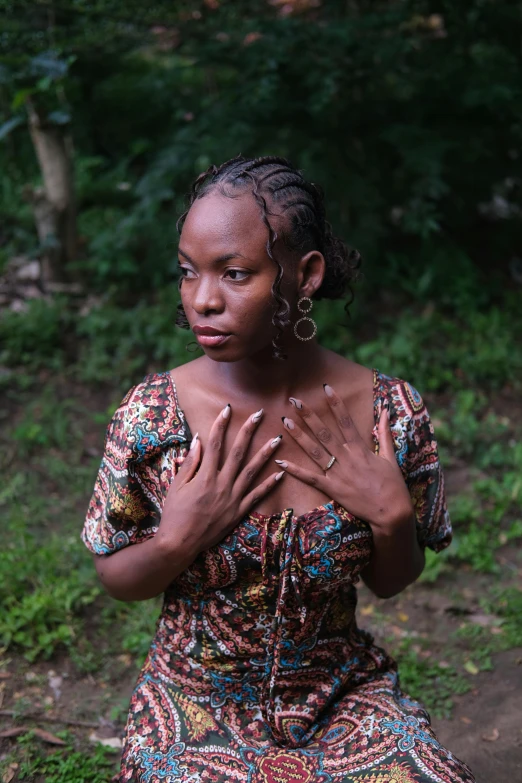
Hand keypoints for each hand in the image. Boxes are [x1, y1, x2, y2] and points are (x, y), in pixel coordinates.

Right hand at [157, 405, 283, 554]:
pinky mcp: (238, 512)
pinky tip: (280, 474)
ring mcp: (232, 499)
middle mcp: (222, 485)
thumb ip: (190, 463)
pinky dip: (269, 484)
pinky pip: (257, 496)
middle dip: (249, 431)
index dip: (221, 425)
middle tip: (259, 414)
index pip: (215, 444)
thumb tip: (198, 440)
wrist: (179, 544)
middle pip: (238, 452)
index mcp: (205, 476)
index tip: (227, 409)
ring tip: (277, 439)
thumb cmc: (174, 515)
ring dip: (265, 454)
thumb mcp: (176, 486)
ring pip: (252, 471)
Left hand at [276, 384, 413, 531]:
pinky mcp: (332, 490)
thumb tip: (385, 410)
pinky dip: (295, 471)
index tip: (325, 388)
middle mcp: (347, 459)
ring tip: (285, 422)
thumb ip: (385, 433)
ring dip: (299, 436)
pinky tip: (281, 462)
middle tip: (294, 401)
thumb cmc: (393, 486)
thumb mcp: (390, 457)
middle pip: (324, 433)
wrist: (392, 513)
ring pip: (315, 451)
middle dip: (308, 416)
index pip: (345, 421)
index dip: (335, 404)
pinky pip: (310, 478)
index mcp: (361, 449)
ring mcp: (338, 474)